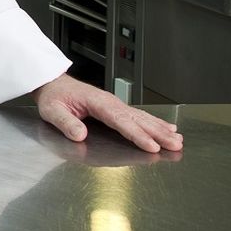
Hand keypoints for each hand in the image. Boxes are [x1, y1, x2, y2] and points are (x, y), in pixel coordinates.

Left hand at [32, 74, 182, 152]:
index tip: (152, 146)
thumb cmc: (54, 97)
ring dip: (161, 129)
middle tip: (176, 145)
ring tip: (178, 140)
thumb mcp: (52, 110)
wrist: (53, 84)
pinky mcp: (116, 108)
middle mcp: (110, 102)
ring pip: (142, 118)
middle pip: (137, 120)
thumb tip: (79, 134)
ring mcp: (115, 105)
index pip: (120, 121)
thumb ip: (66, 122)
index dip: (137, 135)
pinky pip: (139, 116)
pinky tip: (168, 128)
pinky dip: (155, 122)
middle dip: (158, 133)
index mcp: (96, 102)